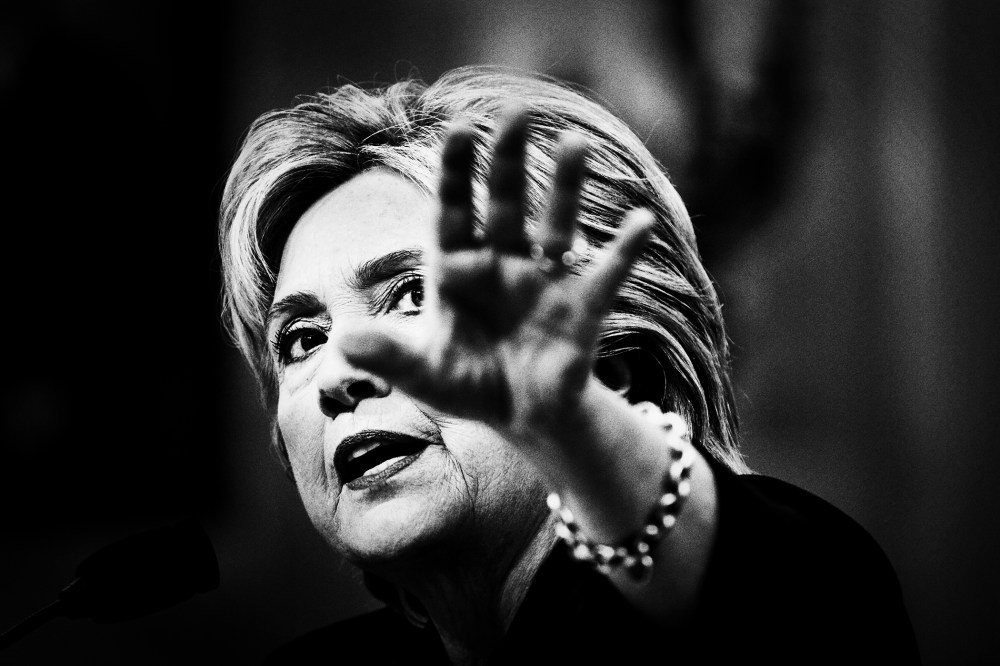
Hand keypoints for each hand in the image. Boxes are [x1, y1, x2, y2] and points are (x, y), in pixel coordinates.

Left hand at [340, 109, 653, 447]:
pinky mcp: (581, 309)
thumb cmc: (468, 384)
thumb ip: (389, 355)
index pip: (453, 214)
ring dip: (566, 188)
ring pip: (557, 226)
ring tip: (574, 144)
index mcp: (459, 272)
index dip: (455, 175)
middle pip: (505, 205)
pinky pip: (605, 274)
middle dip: (508, 161)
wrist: (521, 416)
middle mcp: (503, 265)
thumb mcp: (424, 372)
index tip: (458, 129)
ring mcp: (544, 283)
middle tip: (516, 110)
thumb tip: (341, 341)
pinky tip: (641, 220)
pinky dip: (623, 251)